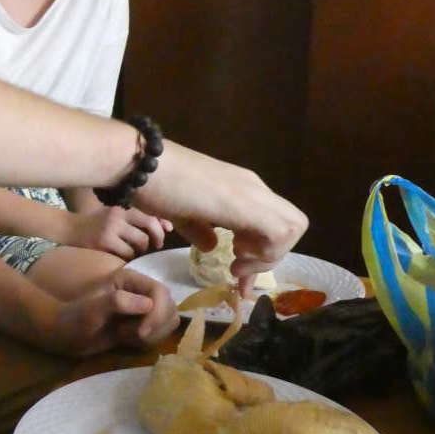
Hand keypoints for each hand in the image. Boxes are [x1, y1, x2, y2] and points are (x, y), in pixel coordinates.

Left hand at [45, 267, 179, 355]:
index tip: (141, 332)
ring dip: (153, 334)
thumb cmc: (76, 318)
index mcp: (130, 280)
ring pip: (169, 320)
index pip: (160, 292)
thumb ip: (118, 302)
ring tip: (127, 336)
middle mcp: (141, 291)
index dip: (158, 312)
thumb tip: (148, 304)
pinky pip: (161, 333)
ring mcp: (144, 308)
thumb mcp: (93, 309)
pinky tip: (130, 341)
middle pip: (170, 306)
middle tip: (132, 336)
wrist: (67, 335)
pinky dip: (150, 341)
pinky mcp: (143, 324)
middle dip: (156, 325)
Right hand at [68, 205, 172, 258]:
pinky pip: (127, 253)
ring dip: (140, 250)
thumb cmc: (97, 223)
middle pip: (149, 228)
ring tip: (132, 250)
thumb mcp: (117, 216)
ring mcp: (111, 229)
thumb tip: (168, 227)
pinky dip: (128, 256)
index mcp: (123, 208)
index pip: (151, 216)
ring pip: (140, 243)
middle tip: (154, 246)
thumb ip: (139, 220)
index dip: (160, 227)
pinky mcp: (104, 242)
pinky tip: (121, 255)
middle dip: (155, 240)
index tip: (162, 235)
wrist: (70, 228)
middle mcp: (118, 216)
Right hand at [138, 143, 307, 286]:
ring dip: (269, 257)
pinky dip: (265, 253)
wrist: (140, 164)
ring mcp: (252, 193)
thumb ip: (199, 229)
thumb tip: (212, 245)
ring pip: (294, 228)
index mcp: (239, 188)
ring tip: (236, 266)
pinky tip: (236, 257)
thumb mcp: (181, 213)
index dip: (260, 251)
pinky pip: (281, 233)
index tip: (235, 269)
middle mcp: (252, 187)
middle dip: (270, 256)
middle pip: (291, 225)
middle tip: (238, 270)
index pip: (269, 222)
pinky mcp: (247, 204)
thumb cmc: (154, 184)